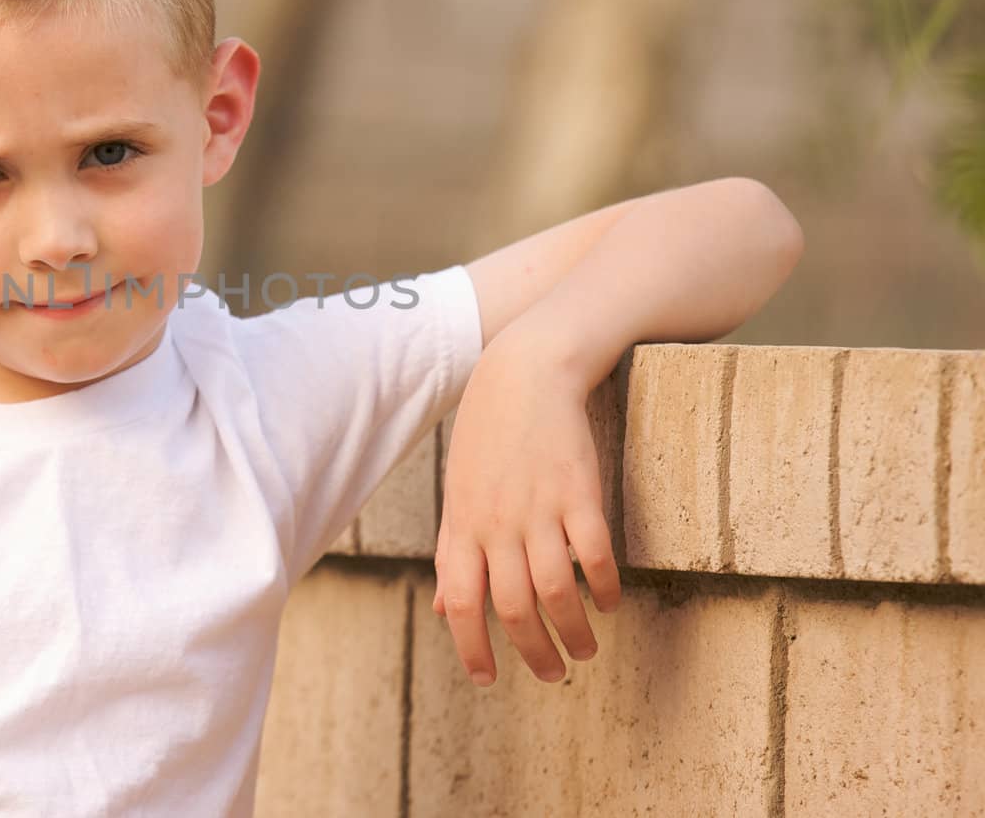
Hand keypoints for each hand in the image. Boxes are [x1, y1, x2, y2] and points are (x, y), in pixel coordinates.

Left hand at [430, 328, 620, 684]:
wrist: (524, 373)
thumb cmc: (487, 437)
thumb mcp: (458, 494)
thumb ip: (453, 553)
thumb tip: (444, 609)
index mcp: (463, 526)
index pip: (461, 603)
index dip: (471, 648)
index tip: (488, 680)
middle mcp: (497, 524)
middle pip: (512, 608)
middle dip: (532, 653)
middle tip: (551, 675)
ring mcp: (539, 510)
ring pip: (555, 591)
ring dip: (573, 631)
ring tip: (585, 651)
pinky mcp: (579, 493)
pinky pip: (593, 555)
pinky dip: (602, 587)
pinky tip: (608, 603)